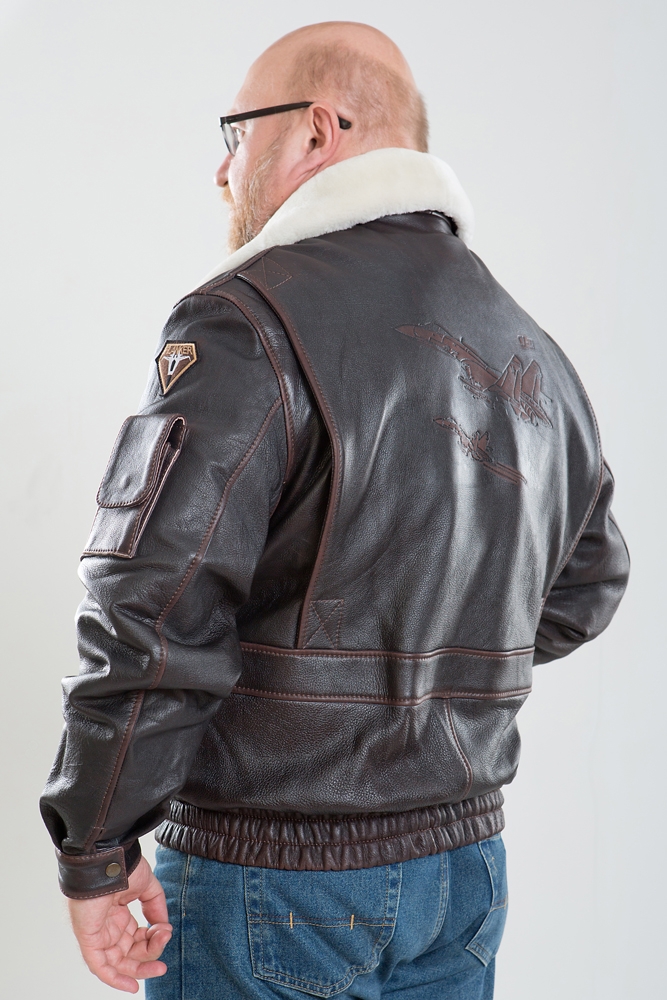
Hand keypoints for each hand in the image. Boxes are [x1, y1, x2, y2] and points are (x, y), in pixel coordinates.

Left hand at [68, 856, 171, 992]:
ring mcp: (98, 934)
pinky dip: (115, 979)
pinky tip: (133, 985)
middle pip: (129, 954)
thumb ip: (156, 906)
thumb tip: (164, 926)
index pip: (138, 938)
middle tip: (163, 964)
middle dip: (149, 959)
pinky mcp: (89, 938)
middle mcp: (108, 927)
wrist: (107, 856)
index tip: (166, 931)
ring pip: (118, 963)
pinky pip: (100, 966)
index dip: (154, 940)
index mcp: (119, 915)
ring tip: (159, 967)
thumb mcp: (147, 886)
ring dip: (140, 968)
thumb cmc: (123, 865)